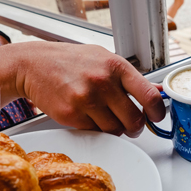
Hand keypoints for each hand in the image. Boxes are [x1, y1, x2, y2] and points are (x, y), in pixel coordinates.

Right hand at [15, 42, 164, 137]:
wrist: (32, 64)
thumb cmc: (70, 61)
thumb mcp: (104, 59)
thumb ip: (130, 77)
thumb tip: (157, 91)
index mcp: (116, 66)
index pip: (149, 96)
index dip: (158, 112)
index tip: (157, 117)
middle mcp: (102, 82)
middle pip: (134, 119)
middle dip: (136, 127)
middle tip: (132, 125)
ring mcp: (86, 99)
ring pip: (115, 130)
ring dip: (115, 130)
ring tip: (106, 117)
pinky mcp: (71, 115)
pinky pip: (94, 132)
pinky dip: (95, 129)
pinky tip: (88, 115)